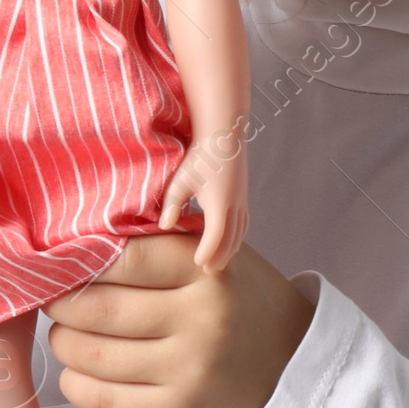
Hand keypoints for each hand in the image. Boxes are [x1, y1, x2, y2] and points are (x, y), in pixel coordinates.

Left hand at [41, 232, 314, 407]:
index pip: (122, 258)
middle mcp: (201, 319)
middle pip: (98, 307)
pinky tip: (78, 371)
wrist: (297, 375)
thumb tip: (84, 238)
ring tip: (64, 335)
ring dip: (62, 343)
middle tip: (53, 300)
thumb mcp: (220, 261)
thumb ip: (165, 246)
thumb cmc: (245, 307)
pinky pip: (101, 398)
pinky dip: (75, 383)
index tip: (62, 263)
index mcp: (208, 270)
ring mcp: (190, 370)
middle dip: (60, 303)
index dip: (80, 261)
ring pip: (91, 354)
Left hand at [157, 136, 247, 272]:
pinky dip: (236, 237)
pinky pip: (243, 224)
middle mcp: (235, 206)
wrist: (224, 136)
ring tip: (218, 261)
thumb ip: (172, 204)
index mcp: (220, 204)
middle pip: (230, 240)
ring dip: (230, 249)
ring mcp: (242, 202)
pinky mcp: (243, 197)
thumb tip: (165, 226)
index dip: (207, 252)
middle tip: (207, 271)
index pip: (215, 237)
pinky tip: (229, 241)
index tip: (197, 263)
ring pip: (239, 233)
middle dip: (219, 257)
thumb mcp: (181, 180)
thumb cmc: (200, 156)